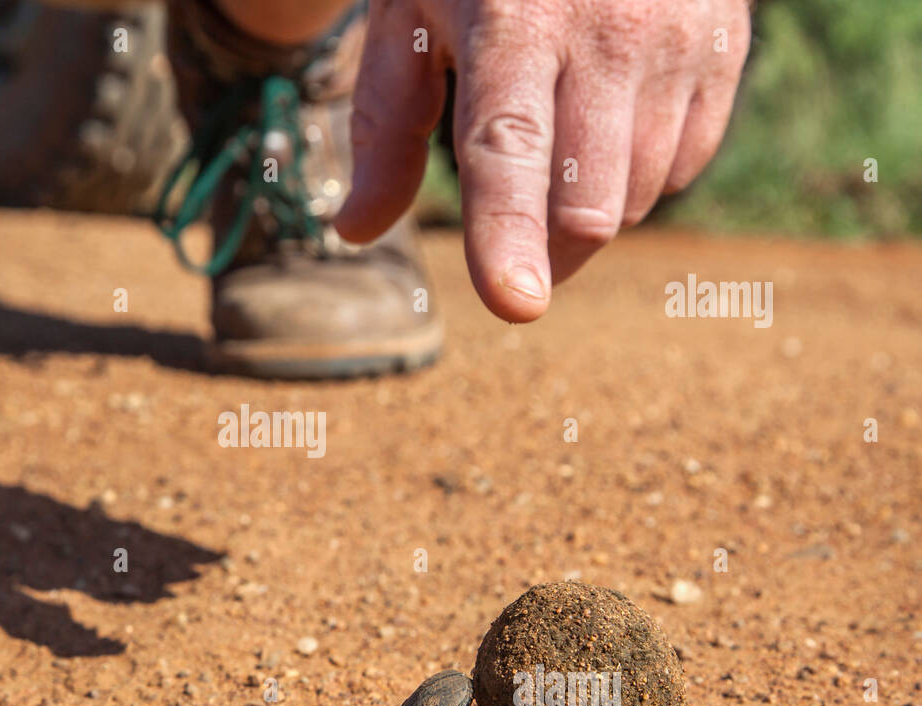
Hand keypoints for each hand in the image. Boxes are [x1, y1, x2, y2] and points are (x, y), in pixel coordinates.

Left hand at [335, 0, 751, 321]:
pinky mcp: (725, 43)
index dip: (507, 234)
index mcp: (511, 22)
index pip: (506, 150)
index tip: (515, 304)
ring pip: (638, 197)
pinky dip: (640, 178)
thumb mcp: (410, 23)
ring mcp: (678, 36)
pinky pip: (684, 165)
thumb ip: (383, 129)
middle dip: (544, 253)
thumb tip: (355, 230)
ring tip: (556, 160)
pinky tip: (608, 130)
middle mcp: (608, 29)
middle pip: (587, 205)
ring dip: (588, 216)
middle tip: (513, 244)